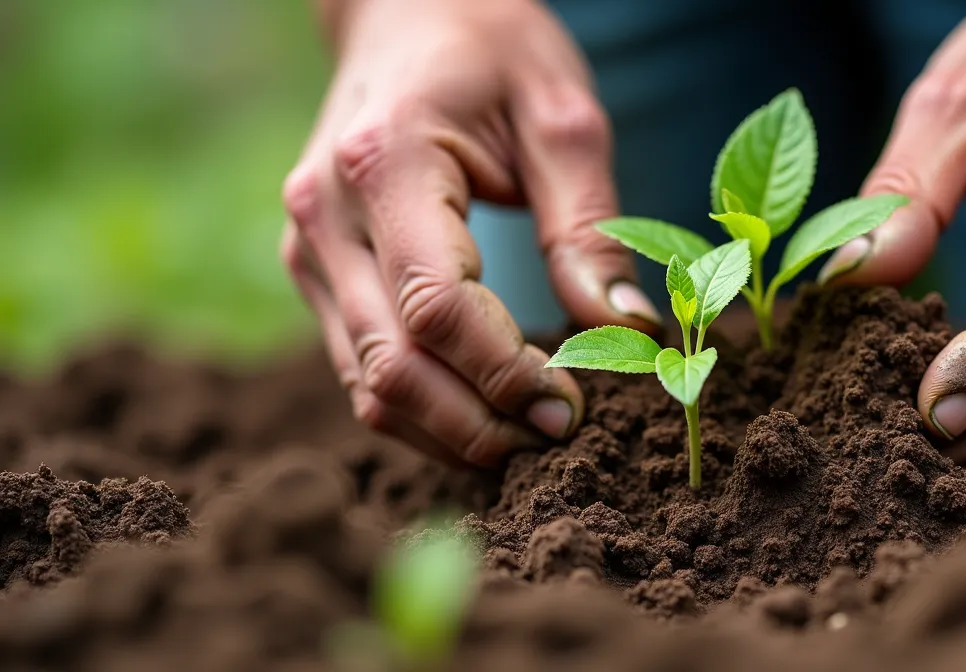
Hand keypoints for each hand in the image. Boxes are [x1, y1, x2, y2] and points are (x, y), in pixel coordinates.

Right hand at [280, 0, 659, 466]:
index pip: (438, 307)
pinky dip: (421, 409)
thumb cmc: (493, 51)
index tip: (573, 408)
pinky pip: (358, 368)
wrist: (406, 13)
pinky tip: (483, 413)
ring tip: (529, 437)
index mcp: (384, 162)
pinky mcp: (312, 271)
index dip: (505, 374)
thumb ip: (589, 227)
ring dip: (450, 431)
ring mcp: (307, 248)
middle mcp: (325, 214)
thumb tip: (628, 332)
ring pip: (366, 384)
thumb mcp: (563, 117)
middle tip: (560, 437)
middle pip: (393, 366)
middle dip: (481, 423)